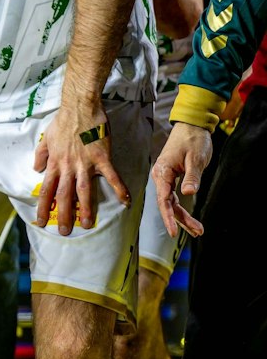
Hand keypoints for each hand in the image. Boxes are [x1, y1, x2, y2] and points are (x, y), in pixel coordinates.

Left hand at [32, 99, 130, 235]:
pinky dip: (119, 189)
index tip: (42, 220)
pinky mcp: (101, 158)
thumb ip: (41, 154)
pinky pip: (111, 177)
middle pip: (64, 195)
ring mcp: (85, 163)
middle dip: (63, 215)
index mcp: (55, 163)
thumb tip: (36, 169)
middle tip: (64, 231)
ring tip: (87, 224)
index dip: (44, 206)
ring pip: (84, 191)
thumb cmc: (63, 121)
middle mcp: (68, 166)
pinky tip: (126, 202)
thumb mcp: (46, 137)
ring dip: (85, 209)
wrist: (80, 107)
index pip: (46, 189)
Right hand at [151, 122, 213, 237]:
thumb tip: (188, 194)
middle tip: (197, 231)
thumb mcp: (195, 158)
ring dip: (182, 217)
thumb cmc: (192, 140)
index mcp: (163, 171)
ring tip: (197, 229)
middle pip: (167, 204)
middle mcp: (160, 176)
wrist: (191, 127)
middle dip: (181, 220)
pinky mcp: (172, 177)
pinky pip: (174, 196)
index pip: (163, 199)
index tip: (173, 231)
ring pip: (171, 202)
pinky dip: (181, 208)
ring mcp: (165, 177)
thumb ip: (192, 177)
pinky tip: (188, 218)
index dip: (168, 217)